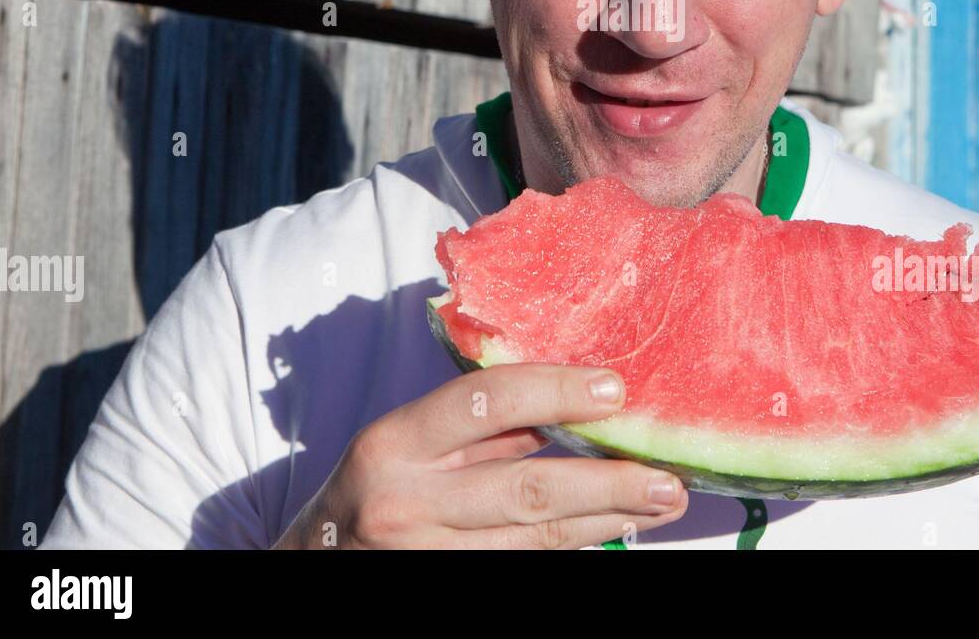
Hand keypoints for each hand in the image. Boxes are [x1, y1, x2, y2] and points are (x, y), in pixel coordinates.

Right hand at [271, 363, 687, 548]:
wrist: (312, 563)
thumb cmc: (372, 485)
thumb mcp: (407, 440)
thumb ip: (480, 425)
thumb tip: (571, 404)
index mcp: (396, 442)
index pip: (484, 402)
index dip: (555, 391)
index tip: (614, 390)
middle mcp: (407, 502)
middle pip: (527, 489)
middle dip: (608, 483)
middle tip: (667, 477)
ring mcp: (425, 557)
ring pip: (536, 540)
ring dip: (607, 522)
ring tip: (661, 504)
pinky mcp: (444, 587)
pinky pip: (522, 567)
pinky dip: (570, 549)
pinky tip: (611, 533)